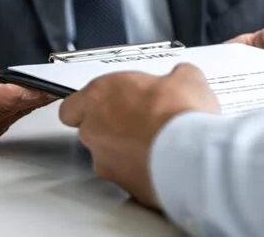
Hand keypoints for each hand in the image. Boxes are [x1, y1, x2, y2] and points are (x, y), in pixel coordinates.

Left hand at [59, 64, 219, 208]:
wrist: (191, 155)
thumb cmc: (179, 114)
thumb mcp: (185, 78)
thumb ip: (172, 77)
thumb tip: (181, 79)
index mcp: (99, 96)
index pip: (72, 105)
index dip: (89, 104)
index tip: (108, 101)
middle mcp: (94, 130)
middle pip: (91, 130)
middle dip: (113, 126)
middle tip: (142, 118)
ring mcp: (105, 161)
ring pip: (108, 156)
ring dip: (127, 151)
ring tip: (157, 143)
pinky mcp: (123, 187)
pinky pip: (128, 177)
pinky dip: (142, 170)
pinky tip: (164, 162)